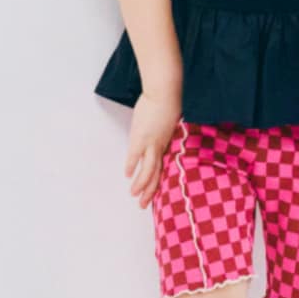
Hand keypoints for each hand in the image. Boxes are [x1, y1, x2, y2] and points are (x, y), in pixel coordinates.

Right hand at [125, 86, 182, 209]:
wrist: (166, 92)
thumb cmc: (170, 101)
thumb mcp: (171, 120)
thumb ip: (166, 130)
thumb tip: (163, 131)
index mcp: (169, 144)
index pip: (163, 168)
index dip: (158, 182)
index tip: (154, 194)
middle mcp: (162, 147)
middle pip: (157, 175)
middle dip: (150, 192)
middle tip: (144, 205)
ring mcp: (152, 143)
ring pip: (148, 170)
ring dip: (141, 185)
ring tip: (135, 196)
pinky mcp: (142, 137)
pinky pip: (135, 156)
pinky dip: (131, 166)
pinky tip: (127, 175)